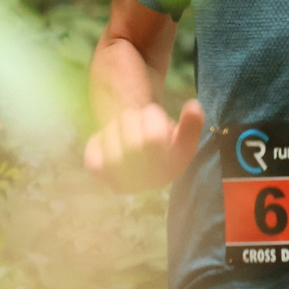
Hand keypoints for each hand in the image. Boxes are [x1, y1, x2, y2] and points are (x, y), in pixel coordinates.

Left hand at [84, 98, 205, 191]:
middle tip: (139, 119)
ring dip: (118, 123)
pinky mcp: (98, 172)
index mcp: (169, 171)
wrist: (144, 166)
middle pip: (129, 136)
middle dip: (134, 118)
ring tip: (127, 129)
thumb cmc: (167, 146)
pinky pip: (95, 145)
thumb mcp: (185, 135)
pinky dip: (102, 135)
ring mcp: (118, 180)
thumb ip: (193, 122)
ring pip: (111, 135)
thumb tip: (193, 106)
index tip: (154, 114)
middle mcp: (143, 182)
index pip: (153, 138)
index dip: (152, 116)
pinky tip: (112, 139)